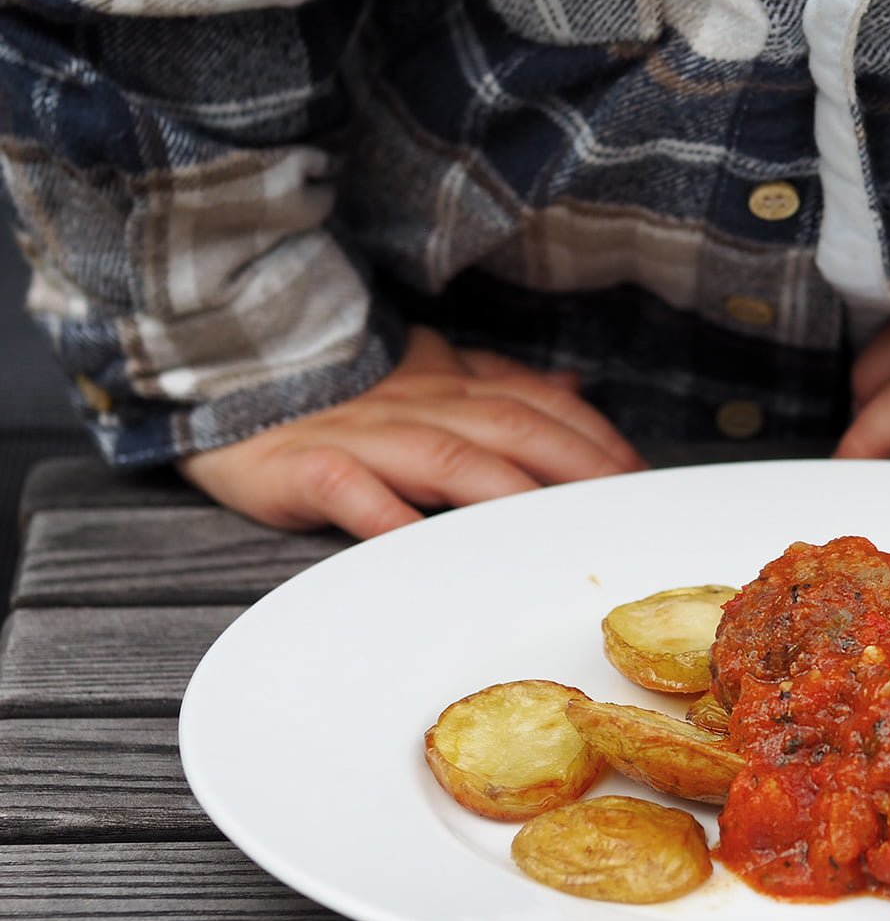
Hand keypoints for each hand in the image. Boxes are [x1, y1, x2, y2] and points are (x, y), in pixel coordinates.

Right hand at [178, 327, 646, 536]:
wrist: (219, 374)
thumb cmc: (334, 392)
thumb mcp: (424, 374)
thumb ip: (497, 382)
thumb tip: (571, 383)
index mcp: (446, 383)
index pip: (537, 403)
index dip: (592, 436)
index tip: (639, 475)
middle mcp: (415, 404)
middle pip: (511, 429)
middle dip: (576, 466)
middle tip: (623, 508)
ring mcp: (362, 435)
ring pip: (449, 460)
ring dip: (509, 493)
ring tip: (555, 530)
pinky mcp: (305, 467)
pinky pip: (354, 491)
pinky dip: (391, 517)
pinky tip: (425, 546)